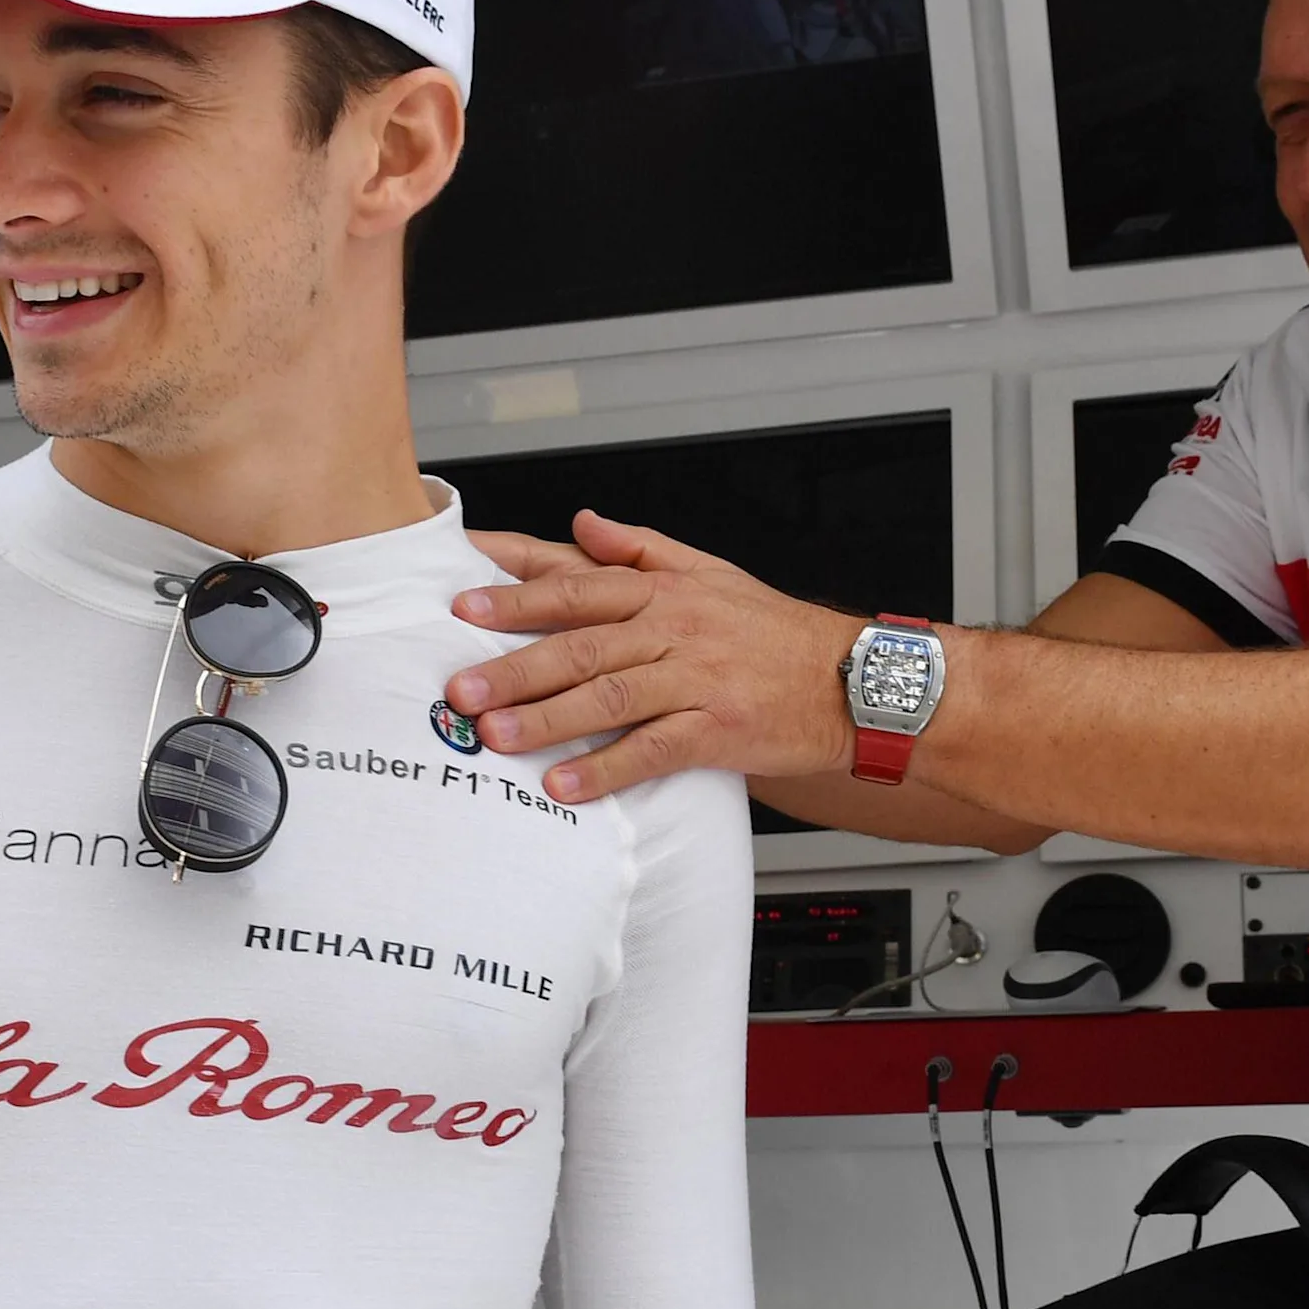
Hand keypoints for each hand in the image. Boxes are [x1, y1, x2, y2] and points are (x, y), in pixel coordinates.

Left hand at [450, 511, 867, 802]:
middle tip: (460, 688)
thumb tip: (581, 523)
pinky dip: (607, 768)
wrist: (848, 679)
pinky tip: (565, 785)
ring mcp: (695, 680)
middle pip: (581, 644)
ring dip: (547, 719)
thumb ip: (638, 549)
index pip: (576, 585)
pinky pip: (654, 749)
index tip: (461, 604)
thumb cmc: (771, 632)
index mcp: (662, 590)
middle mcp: (673, 629)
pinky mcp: (717, 729)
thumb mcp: (708, 572)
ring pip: (609, 696)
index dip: (516, 593)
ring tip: (496, 738)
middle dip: (515, 665)